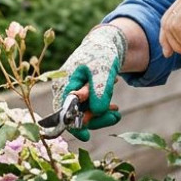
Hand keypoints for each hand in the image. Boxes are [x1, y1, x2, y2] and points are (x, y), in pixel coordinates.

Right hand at [51, 25, 125, 140]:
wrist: (105, 44)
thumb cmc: (101, 54)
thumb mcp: (102, 70)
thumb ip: (99, 89)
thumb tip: (97, 111)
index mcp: (64, 83)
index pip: (63, 110)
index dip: (72, 125)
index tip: (85, 136)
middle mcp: (64, 89)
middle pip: (74, 114)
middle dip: (95, 118)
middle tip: (116, 116)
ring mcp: (72, 92)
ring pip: (83, 112)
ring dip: (100, 114)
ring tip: (116, 111)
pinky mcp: (81, 94)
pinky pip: (89, 108)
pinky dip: (101, 109)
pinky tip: (114, 108)